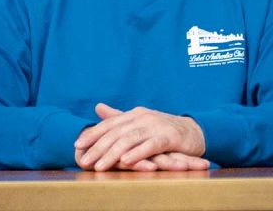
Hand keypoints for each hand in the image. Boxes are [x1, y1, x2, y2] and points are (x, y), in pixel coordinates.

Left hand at [74, 103, 206, 171]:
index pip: (110, 124)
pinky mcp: (169, 137)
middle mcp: (143, 117)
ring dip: (113, 153)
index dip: (93, 133)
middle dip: (98, 147)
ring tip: (100, 165)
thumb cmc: (164, 131)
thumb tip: (98, 107)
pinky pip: (151, 145)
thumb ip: (119, 117)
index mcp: (135, 114)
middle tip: (84, 159)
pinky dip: (138, 153)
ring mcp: (156, 126)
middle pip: (117, 132)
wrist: (194, 132)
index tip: (77, 144)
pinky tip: (126, 161)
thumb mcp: (140, 123)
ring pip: (130, 139)